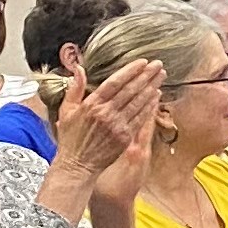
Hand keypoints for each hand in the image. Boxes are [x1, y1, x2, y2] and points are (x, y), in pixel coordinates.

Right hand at [51, 53, 160, 182]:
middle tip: (158, 64)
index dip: (130, 71)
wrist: (77, 165)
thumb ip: (74, 89)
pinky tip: (156, 96)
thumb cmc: (71, 138)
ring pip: (138, 102)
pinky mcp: (125, 137)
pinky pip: (141, 118)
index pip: (114, 82)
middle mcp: (106, 113)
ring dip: (151, 87)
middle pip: (130, 90)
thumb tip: (78, 69)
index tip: (142, 62)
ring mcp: (117, 126)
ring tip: (161, 76)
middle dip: (146, 75)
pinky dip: (150, 106)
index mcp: (91, 105)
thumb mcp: (66, 111)